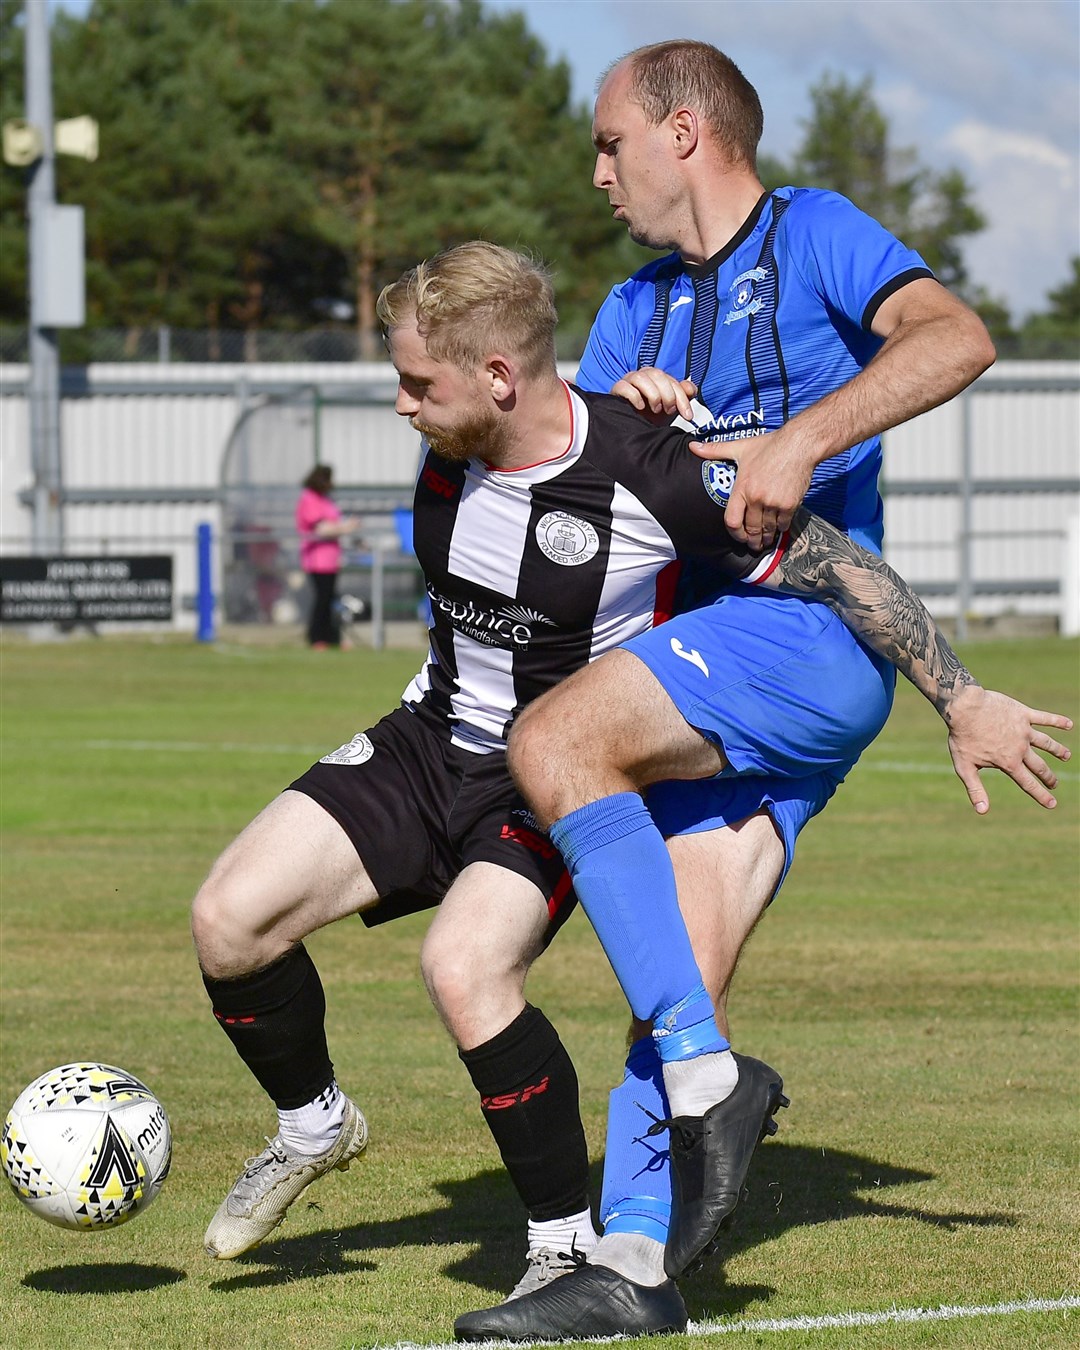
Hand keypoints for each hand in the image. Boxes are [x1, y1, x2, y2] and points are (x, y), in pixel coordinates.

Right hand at [610, 368, 697, 425]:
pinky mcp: (617, 389)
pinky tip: (640, 407)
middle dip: (668, 395)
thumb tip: (691, 389)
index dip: (682, 397)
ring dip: (653, 395)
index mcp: (657, 378)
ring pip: (642, 378)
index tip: (687, 415)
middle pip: (658, 375)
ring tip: (656, 409)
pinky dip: (634, 396)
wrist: (635, 429)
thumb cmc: (651, 417)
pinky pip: (624, 386)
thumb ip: (683, 397)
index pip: (671, 380)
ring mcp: (628, 381)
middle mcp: (643, 376)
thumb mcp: (671, 408)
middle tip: (669, 410)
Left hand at [691, 425, 815, 549]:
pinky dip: (781, 528)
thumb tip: (693, 446)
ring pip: (768, 529)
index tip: (738, 536)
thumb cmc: (770, 445)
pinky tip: (779, 528)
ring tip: (766, 541)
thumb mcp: (740, 447)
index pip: (732, 521)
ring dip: (766, 538)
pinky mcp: (790, 504)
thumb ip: (715, 450)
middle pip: (751, 530)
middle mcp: (757, 498)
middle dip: (752, 541)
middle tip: (754, 545)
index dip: (734, 534)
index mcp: (742, 488)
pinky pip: (783, 524)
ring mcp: (774, 503)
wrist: (799, 444)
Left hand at [944, 685, 1072, 812]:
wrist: (965, 708)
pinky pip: (1044, 718)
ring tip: (1066, 755)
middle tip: (1054, 783)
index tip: (1052, 804)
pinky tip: (1069, 724)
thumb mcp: (965, 767)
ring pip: (1046, 743)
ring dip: (1057, 750)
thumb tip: (982, 811)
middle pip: (1039, 766)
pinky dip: (1057, 721)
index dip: (1041, 795)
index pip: (1028, 783)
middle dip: (1048, 777)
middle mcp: (1020, 748)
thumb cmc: (963, 737)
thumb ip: (975, 789)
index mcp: (1008, 762)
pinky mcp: (1023, 714)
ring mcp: (1024, 730)